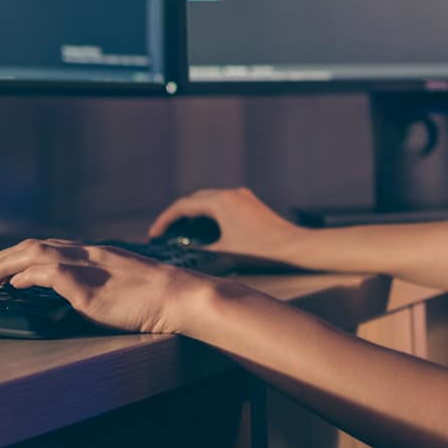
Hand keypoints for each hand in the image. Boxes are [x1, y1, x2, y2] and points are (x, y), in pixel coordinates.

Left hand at [0, 239, 203, 334]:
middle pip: (30, 246)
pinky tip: (13, 286)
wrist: (180, 297)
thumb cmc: (154, 298)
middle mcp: (86, 254)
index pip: (42, 247)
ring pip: (33, 255)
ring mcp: (87, 269)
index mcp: (92, 254)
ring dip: (1, 267)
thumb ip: (92, 285)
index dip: (12, 256)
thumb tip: (67, 297)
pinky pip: (51, 274)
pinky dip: (27, 277)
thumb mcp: (118, 285)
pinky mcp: (89, 289)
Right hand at [147, 187, 306, 265]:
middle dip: (177, 216)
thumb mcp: (224, 252)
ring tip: (181, 234)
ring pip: (209, 202)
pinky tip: (206, 232)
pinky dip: (209, 216)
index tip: (153, 234)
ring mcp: (242, 197)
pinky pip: (222, 205)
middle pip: (194, 200)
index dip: (165, 220)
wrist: (294, 247)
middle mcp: (231, 194)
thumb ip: (200, 250)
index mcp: (221, 201)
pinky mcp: (251, 205)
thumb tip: (184, 253)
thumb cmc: (261, 251)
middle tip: (164, 233)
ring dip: (193, 215)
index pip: (183, 206)